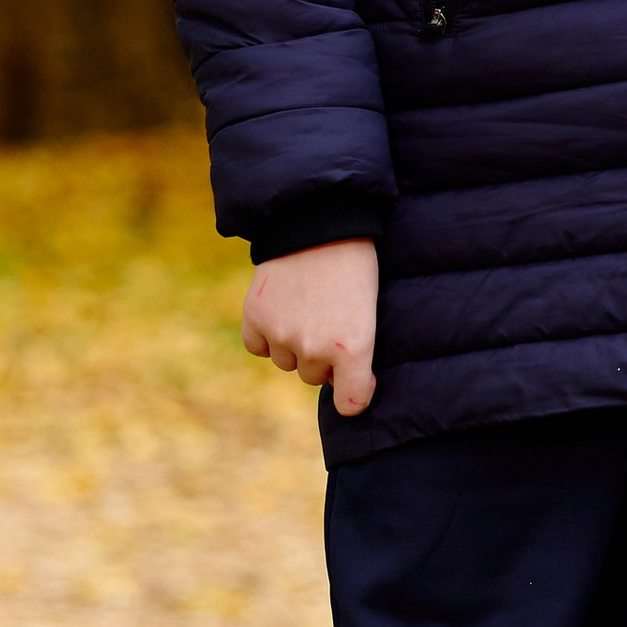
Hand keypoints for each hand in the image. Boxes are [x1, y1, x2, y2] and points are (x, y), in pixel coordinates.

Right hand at [242, 239, 379, 413]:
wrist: (319, 222)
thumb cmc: (355, 265)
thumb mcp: (371, 310)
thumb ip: (357, 351)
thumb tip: (342, 384)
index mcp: (354, 348)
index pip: (350, 403)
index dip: (354, 395)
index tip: (356, 386)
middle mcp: (315, 350)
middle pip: (314, 377)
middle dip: (321, 355)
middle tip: (330, 317)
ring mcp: (282, 336)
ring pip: (286, 362)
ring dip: (293, 344)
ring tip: (307, 306)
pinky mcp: (255, 319)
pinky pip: (258, 347)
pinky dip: (266, 334)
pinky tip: (280, 308)